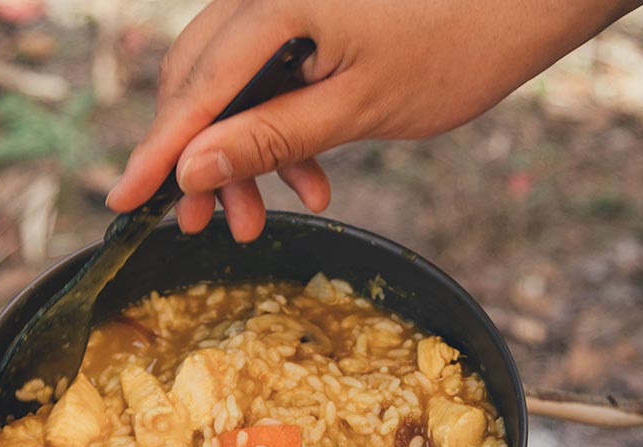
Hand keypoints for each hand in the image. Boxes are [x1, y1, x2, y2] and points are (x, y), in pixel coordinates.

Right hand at [106, 0, 642, 240]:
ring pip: (232, 93)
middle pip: (200, 88)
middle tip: (205, 227)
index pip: (194, 92)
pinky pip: (268, 87)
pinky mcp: (306, 29)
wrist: (518, 6)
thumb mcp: (355, 108)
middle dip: (201, 164)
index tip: (124, 200)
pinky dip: (277, 139)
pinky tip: (308, 182)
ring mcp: (285, 13)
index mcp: (276, 6)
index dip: (157, 153)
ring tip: (261, 220)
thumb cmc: (451, 51)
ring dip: (242, 160)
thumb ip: (268, 137)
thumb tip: (191, 169)